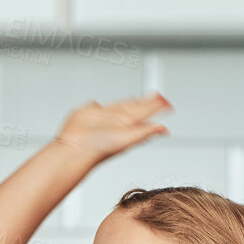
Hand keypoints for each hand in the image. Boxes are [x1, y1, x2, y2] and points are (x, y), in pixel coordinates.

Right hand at [54, 92, 169, 164]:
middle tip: (158, 96)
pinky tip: (102, 104)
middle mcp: (118, 120)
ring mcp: (104, 116)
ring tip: (140, 98)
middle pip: (136, 107)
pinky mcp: (89, 112)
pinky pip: (97, 106)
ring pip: (119, 105)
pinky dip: (100, 105)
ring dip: (129, 102)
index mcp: (129, 125)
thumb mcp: (128, 138)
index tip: (167, 102)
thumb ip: (145, 132)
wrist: (76, 146)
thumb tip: (164, 129)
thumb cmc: (100, 147)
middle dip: (147, 102)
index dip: (156, 106)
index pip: (146, 112)